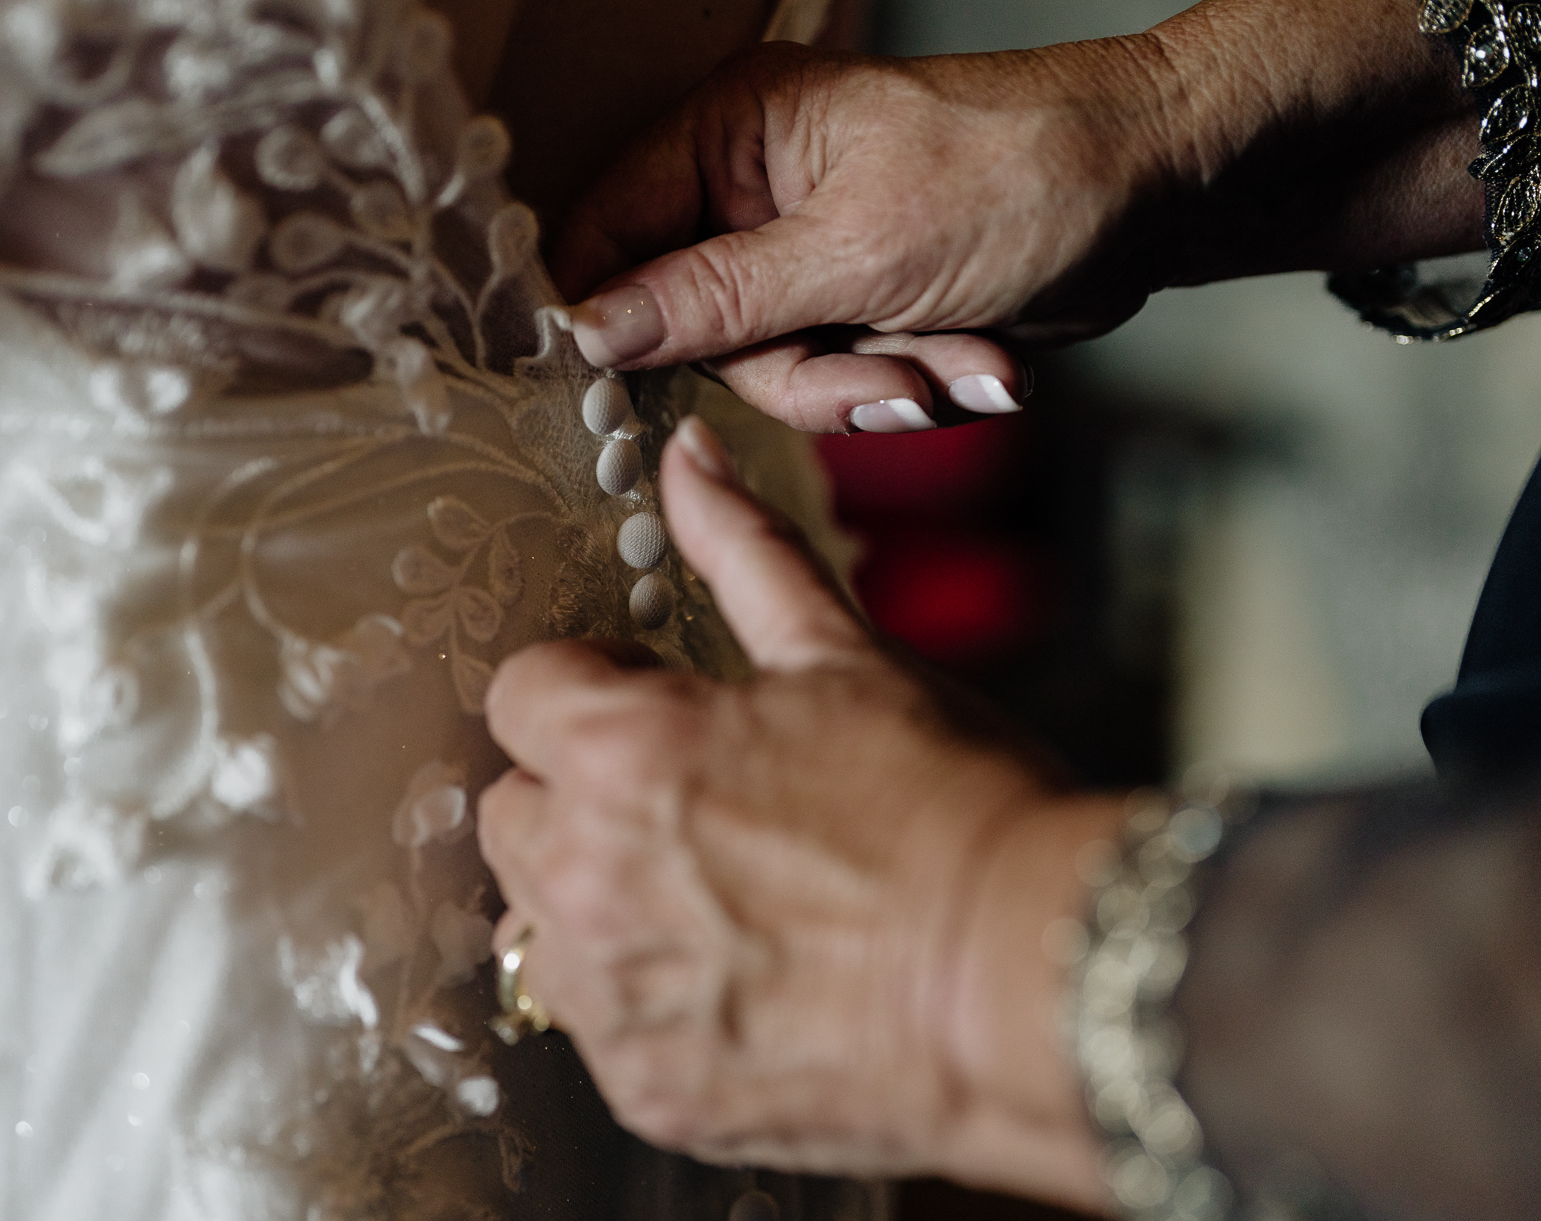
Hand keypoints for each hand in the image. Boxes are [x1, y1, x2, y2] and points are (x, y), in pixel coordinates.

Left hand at [477, 416, 1123, 1209]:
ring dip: (596, 905)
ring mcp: (610, 993)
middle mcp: (586, 874)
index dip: (584, 692)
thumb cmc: (951, 807)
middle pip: (509, 814)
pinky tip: (737, 981)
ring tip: (715, 903)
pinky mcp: (645, 1086)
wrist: (1031, 982)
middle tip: (687, 809)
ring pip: (538, 926)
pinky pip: (595, 1026)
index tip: (645, 710)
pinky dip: (644, 1003)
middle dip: (576, 798)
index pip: (517, 694)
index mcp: (620, 750)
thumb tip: (690, 456)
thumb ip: (743, 552)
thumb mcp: (843, 658)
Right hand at [548, 0, 1478, 433]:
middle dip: (801, 372)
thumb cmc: (1018, 178)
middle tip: (887, 383)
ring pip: (772, 368)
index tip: (611, 392)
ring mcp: (805, 248)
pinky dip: (906, 381)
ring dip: (869, 385)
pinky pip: (836, 375)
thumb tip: (587, 330)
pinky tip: (977, 363)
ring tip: (962, 366)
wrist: (1158, 190)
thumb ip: (712, 301)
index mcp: (730, 132)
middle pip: (694, 328)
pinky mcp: (856, 298)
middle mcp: (751, 187)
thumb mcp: (855, 252)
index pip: (607, 230)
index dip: (604, 317)